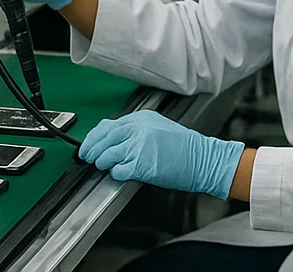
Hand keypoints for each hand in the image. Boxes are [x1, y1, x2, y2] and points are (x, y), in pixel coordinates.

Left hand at [79, 111, 246, 198]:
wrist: (203, 159)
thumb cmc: (185, 148)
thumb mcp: (159, 129)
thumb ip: (135, 131)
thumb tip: (112, 141)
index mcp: (142, 118)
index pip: (106, 126)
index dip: (93, 139)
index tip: (88, 147)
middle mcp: (139, 129)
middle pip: (103, 140)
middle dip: (92, 152)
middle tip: (89, 160)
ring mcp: (139, 146)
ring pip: (106, 156)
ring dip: (104, 164)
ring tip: (108, 167)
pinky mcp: (141, 164)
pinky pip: (117, 171)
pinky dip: (116, 174)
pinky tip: (123, 174)